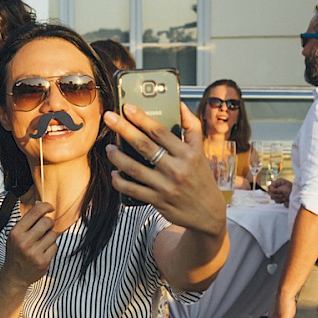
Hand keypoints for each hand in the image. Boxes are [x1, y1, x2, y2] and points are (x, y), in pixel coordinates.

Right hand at [0, 201, 57, 292]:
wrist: (15, 275)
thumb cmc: (16, 252)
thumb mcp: (16, 234)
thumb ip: (27, 220)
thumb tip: (39, 203)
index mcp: (16, 232)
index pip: (35, 212)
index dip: (46, 206)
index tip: (50, 207)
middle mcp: (24, 242)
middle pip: (47, 222)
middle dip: (49, 222)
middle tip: (47, 227)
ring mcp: (34, 253)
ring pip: (53, 234)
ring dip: (51, 236)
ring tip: (43, 241)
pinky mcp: (43, 261)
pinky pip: (55, 246)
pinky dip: (52, 247)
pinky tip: (44, 250)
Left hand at [103, 103, 224, 236]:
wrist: (208, 214)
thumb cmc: (202, 179)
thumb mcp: (201, 152)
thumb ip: (191, 127)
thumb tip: (180, 104)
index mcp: (188, 154)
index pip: (160, 131)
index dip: (142, 118)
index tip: (127, 107)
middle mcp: (177, 169)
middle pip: (144, 145)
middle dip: (123, 129)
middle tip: (109, 118)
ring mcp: (166, 186)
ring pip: (134, 168)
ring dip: (117, 156)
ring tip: (109, 148)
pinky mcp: (158, 201)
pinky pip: (132, 190)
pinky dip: (120, 181)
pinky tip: (115, 173)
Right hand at [268, 178, 291, 206]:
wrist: (297, 198)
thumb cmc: (292, 191)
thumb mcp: (283, 188)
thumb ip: (274, 189)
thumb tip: (268, 190)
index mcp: (278, 182)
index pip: (269, 186)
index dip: (273, 190)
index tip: (278, 191)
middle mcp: (277, 187)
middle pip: (270, 192)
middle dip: (276, 195)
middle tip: (282, 194)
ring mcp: (278, 193)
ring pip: (273, 197)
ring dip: (279, 198)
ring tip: (285, 197)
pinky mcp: (280, 199)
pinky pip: (276, 201)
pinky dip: (281, 201)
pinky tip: (285, 200)